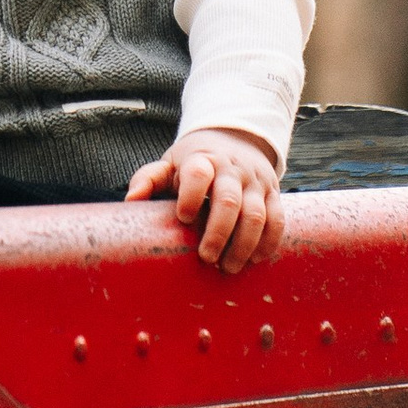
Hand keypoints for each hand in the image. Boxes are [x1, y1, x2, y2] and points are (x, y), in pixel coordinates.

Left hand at [126, 125, 284, 272]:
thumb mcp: (170, 164)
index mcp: (203, 160)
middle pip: (228, 201)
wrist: (236, 139)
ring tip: (228, 268)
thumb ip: (149, 179)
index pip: (198, 174)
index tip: (183, 218)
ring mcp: (255, 182)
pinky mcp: (273, 194)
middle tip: (206, 258)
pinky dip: (268, 243)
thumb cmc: (195, 161)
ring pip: (256, 215)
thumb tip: (131, 201)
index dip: (191, 196)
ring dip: (243, 245)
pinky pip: (277, 220)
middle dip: (218, 233)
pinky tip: (254, 260)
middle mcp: (232, 169)